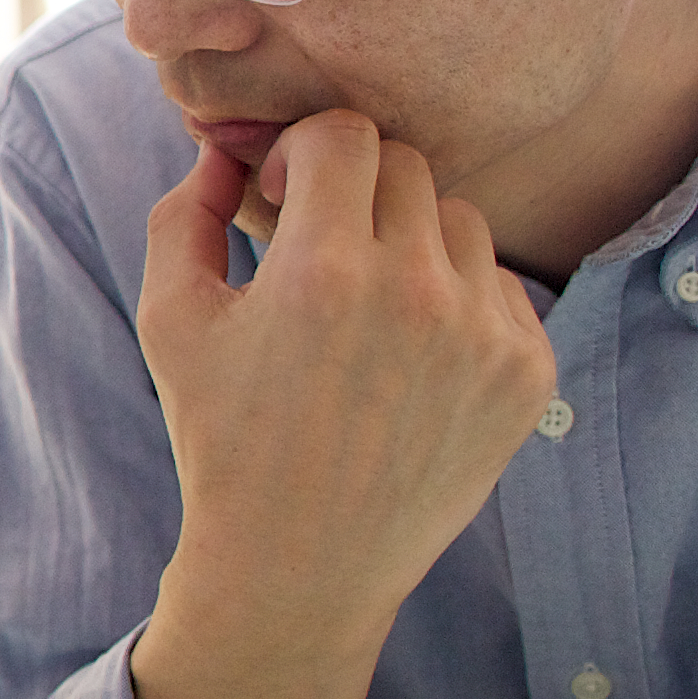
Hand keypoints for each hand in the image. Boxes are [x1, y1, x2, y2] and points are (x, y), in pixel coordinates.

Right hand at [138, 113, 554, 660]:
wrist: (301, 566)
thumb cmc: (224, 440)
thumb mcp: (170, 322)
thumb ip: (183, 215)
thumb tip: (222, 152)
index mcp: (323, 270)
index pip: (343, 133)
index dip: (304, 152)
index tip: (286, 199)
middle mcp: (415, 293)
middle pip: (406, 165)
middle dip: (357, 190)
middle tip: (323, 248)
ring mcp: (483, 334)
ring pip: (460, 219)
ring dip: (412, 240)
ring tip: (371, 307)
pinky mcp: (527, 373)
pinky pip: (500, 284)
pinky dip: (457, 300)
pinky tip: (410, 355)